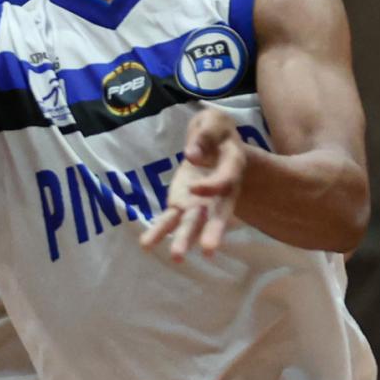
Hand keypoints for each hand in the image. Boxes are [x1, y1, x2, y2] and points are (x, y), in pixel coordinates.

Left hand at [141, 108, 244, 261]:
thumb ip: (205, 135)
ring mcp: (201, 201)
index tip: (195, 188)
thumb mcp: (213, 122)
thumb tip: (192, 156)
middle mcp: (220, 191)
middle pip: (218, 214)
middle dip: (212, 231)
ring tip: (177, 257)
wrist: (211, 140)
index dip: (211, 187)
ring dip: (186, 240)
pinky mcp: (181, 203)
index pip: (225, 180)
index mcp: (233, 166)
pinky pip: (170, 220)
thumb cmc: (216, 130)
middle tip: (209, 250)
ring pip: (194, 223)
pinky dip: (159, 232)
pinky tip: (146, 245)